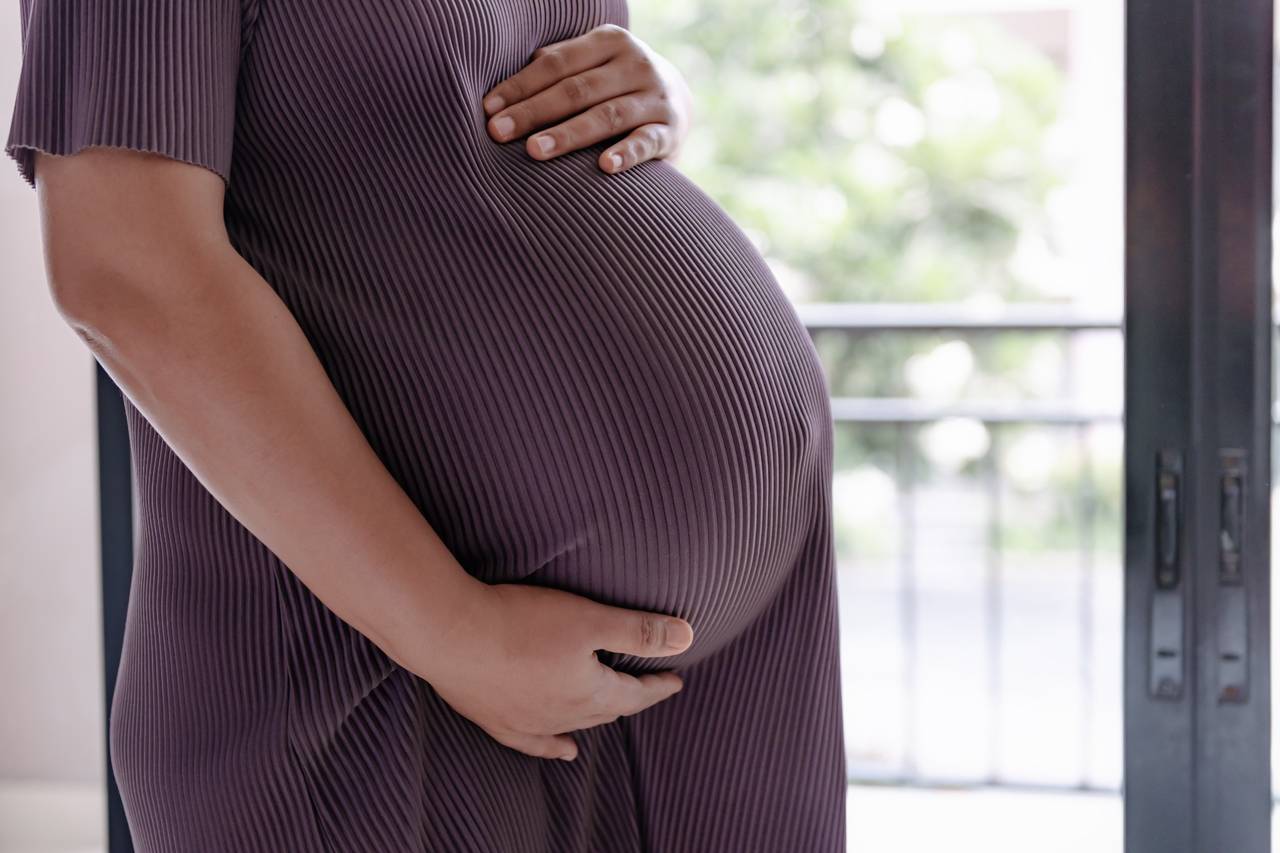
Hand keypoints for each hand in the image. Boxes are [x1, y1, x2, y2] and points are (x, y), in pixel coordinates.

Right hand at [419, 581, 694, 760]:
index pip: (635, 694)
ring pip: (573, 725)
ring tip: (613, 715)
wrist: (451, 635)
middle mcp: (562, 716)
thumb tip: (687, 637)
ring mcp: (527, 722)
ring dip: (596, 717)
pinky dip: (553, 746)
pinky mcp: (495, 719)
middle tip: (646, 685)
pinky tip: (563, 750)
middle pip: (606, 710)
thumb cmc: (522, 623)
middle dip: (630, 699)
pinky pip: (534, 742)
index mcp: (589, 694)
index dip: (658, 685)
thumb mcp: (590, 619)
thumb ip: (639, 629)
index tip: (675, 679)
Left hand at [481, 24, 693, 173]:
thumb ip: (557, 67)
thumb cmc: (614, 85)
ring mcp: (656, 97)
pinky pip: (646, 142)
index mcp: (609, 42)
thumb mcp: (592, 65)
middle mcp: (636, 64)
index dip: (520, 86)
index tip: (488, 110)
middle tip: (498, 133)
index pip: (556, 64)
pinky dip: (626, 154)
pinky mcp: (671, 130)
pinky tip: (604, 167)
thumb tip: (503, 88)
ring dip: (568, 134)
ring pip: (607, 116)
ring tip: (534, 151)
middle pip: (576, 90)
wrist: (677, 102)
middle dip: (533, 112)